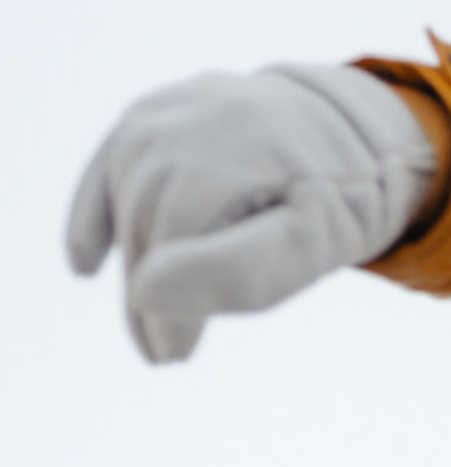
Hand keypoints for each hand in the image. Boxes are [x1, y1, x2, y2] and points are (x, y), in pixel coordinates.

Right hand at [66, 64, 444, 363]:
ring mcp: (164, 108)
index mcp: (235, 147)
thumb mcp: (317, 241)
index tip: (174, 357)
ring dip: (133, 269)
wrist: (347, 124)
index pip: (177, 237)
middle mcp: (188, 116)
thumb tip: (144, 295)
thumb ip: (239, 269)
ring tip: (150, 326)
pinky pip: (108, 167)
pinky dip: (94, 215)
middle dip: (148, 298)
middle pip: (147, 222)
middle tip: (163, 355)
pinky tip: (86, 266)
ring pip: (126, 202)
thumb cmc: (341, 195)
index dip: (167, 303)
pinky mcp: (149, 111)